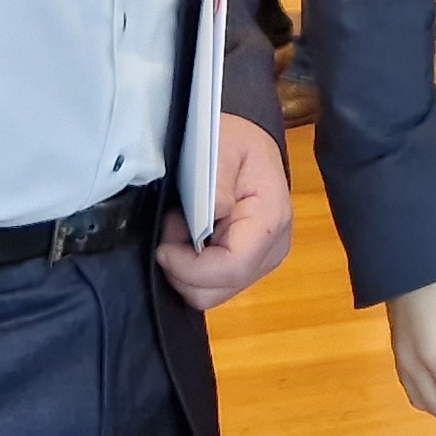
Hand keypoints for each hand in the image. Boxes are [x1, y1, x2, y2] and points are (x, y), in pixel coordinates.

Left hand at [155, 116, 295, 310]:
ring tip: (181, 228)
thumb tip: (210, 219)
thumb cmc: (235, 142)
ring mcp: (260, 262)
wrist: (248, 144)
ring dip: (185, 268)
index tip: (164, 247)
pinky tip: (189, 238)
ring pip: (211, 294)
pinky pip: (211, 285)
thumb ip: (217, 183)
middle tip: (173, 227)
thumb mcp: (222, 146)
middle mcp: (272, 249)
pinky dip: (191, 268)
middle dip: (183, 268)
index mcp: (271, 220)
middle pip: (217, 290)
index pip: (232, 267)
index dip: (190, 268)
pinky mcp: (246, 266)